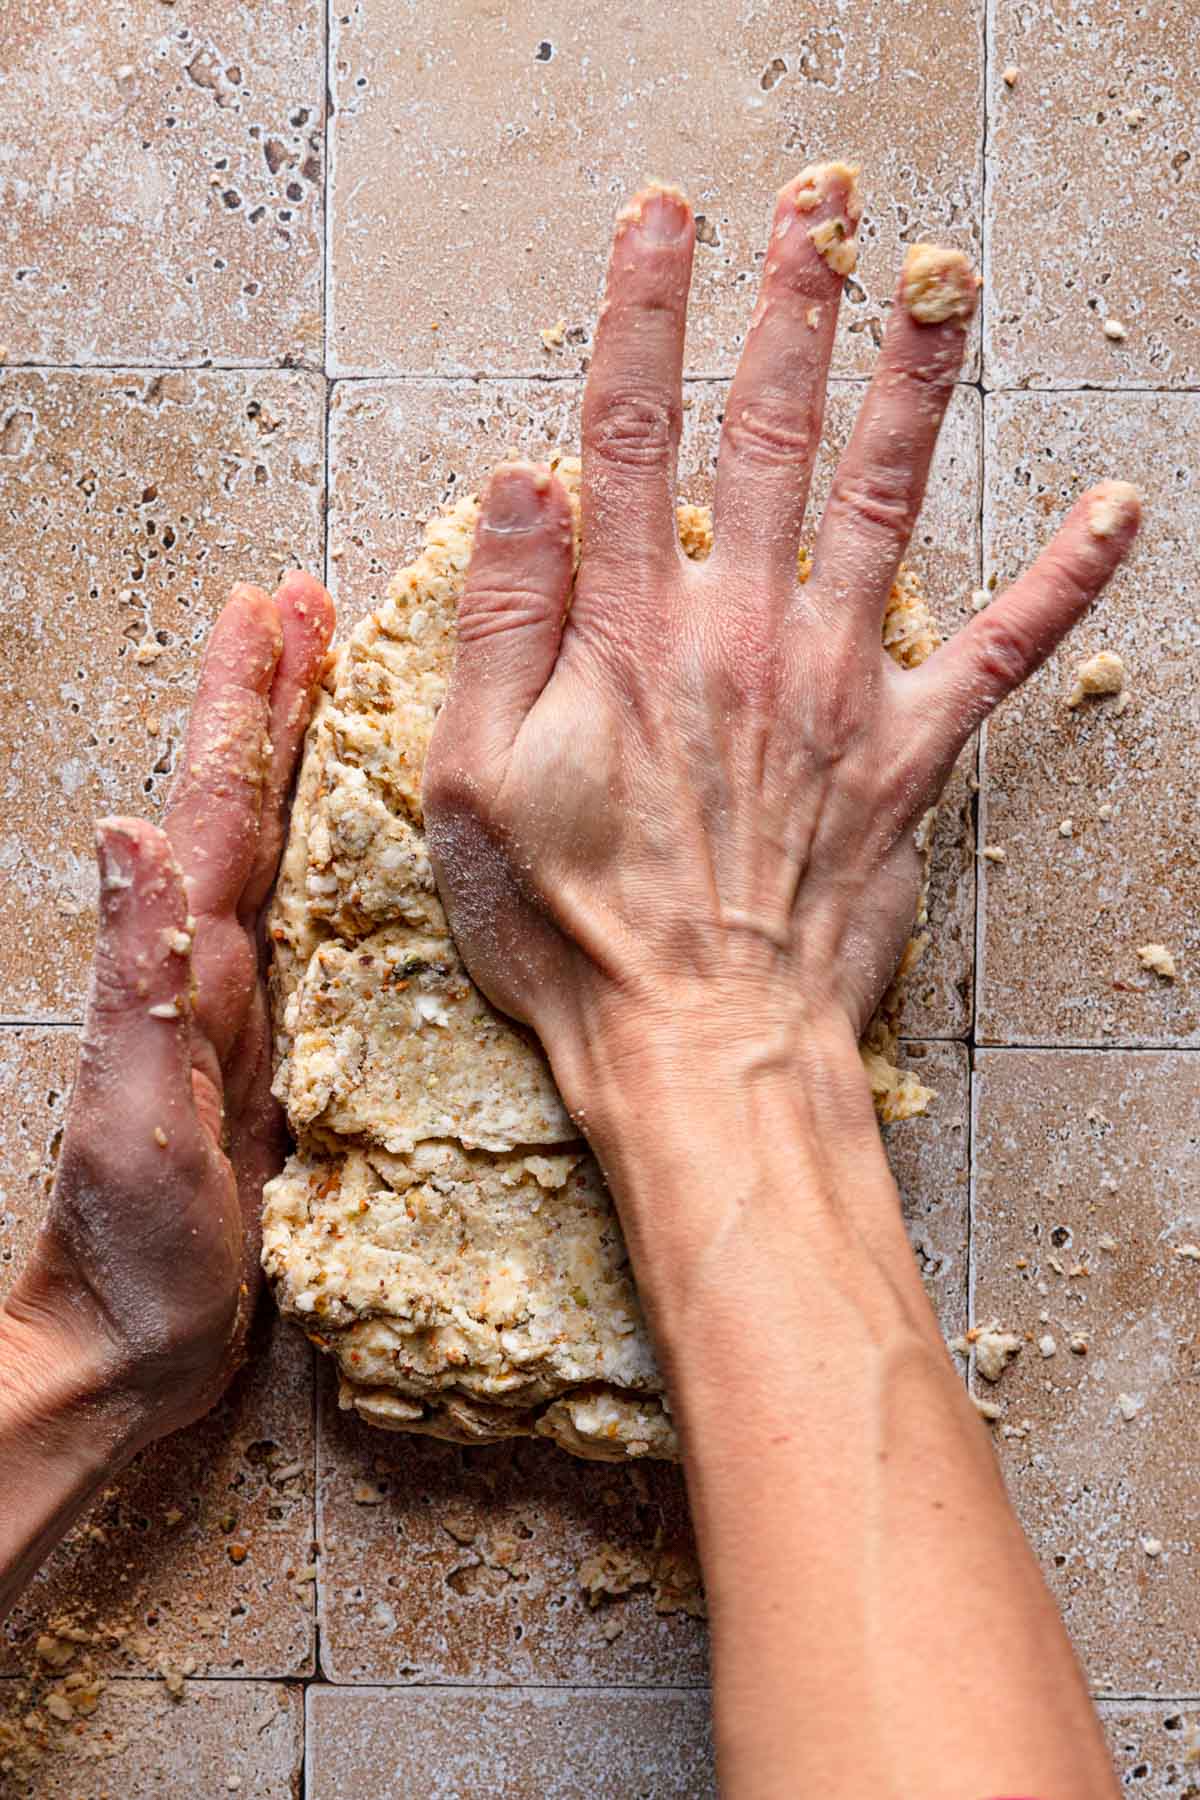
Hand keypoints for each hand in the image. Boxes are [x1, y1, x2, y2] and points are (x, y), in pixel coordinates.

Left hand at [4, 574, 333, 1450]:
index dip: (240, 707)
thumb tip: (123, 828)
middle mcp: (217, 967)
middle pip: (244, 803)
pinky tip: (361, 842)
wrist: (134, 1349)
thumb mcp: (134, 1115)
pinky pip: (318, 932)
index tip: (269, 611)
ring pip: (282, 852)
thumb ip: (138, 979)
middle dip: (269, 699)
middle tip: (301, 604)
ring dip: (299, 759)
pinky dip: (334, 864)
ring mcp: (250, 1006)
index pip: (215, 808)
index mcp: (185, 966)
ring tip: (330, 679)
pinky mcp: (286, 1055)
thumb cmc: (132, 1247)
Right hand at [424, 167, 1138, 1100]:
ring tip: (943, 283)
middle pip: (769, 434)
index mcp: (629, 635)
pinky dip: (1063, 580)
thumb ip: (502, 625)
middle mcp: (742, 634)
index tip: (662, 223)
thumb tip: (518, 482)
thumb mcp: (474, 786)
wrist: (703, 1046)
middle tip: (820, 206)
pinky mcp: (908, 755)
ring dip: (915, 382)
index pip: (632, 437)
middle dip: (793, 305)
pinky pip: (999, 652)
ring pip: (884, 501)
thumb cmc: (576, 934)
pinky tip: (1118, 512)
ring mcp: (837, 687)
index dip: (644, 316)